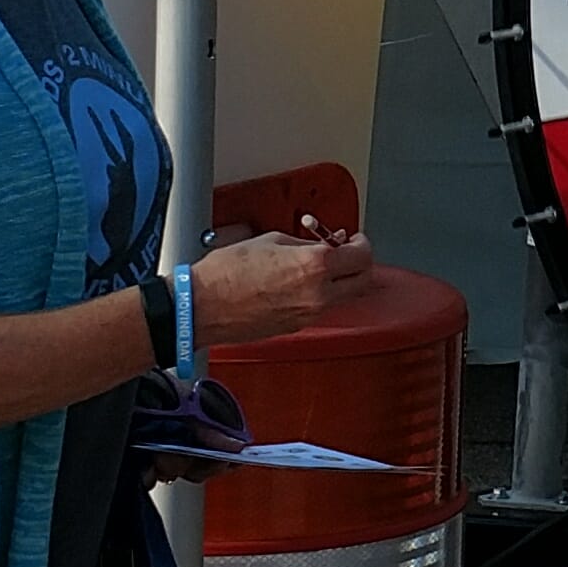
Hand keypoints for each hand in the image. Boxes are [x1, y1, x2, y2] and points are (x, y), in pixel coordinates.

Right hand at [193, 222, 373, 345]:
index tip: (354, 239)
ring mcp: (309, 314)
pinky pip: (322, 308)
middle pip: (364, 281)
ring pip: (346, 297)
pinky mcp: (297, 327)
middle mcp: (318, 293)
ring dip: (343, 281)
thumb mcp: (270, 241)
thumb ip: (303, 243)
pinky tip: (304, 283)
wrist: (203, 306)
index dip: (362, 244)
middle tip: (348, 252)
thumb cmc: (226, 272)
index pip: (362, 256)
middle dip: (360, 264)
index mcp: (314, 265)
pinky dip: (323, 294)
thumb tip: (321, 244)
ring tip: (323, 266)